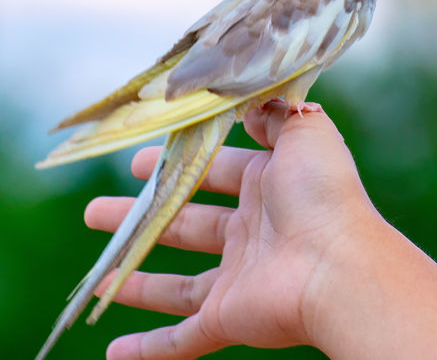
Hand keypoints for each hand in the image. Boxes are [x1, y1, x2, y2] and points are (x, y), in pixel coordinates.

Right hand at [84, 102, 381, 359]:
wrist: (340, 267)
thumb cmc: (324, 195)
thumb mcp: (303, 132)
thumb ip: (273, 113)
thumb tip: (250, 102)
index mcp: (269, 188)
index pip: (216, 173)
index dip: (179, 165)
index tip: (136, 161)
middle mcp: (252, 233)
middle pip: (185, 225)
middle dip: (143, 218)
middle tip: (96, 212)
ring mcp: (239, 280)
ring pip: (178, 286)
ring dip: (136, 282)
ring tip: (99, 276)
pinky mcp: (229, 318)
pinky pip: (182, 340)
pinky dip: (148, 349)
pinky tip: (113, 352)